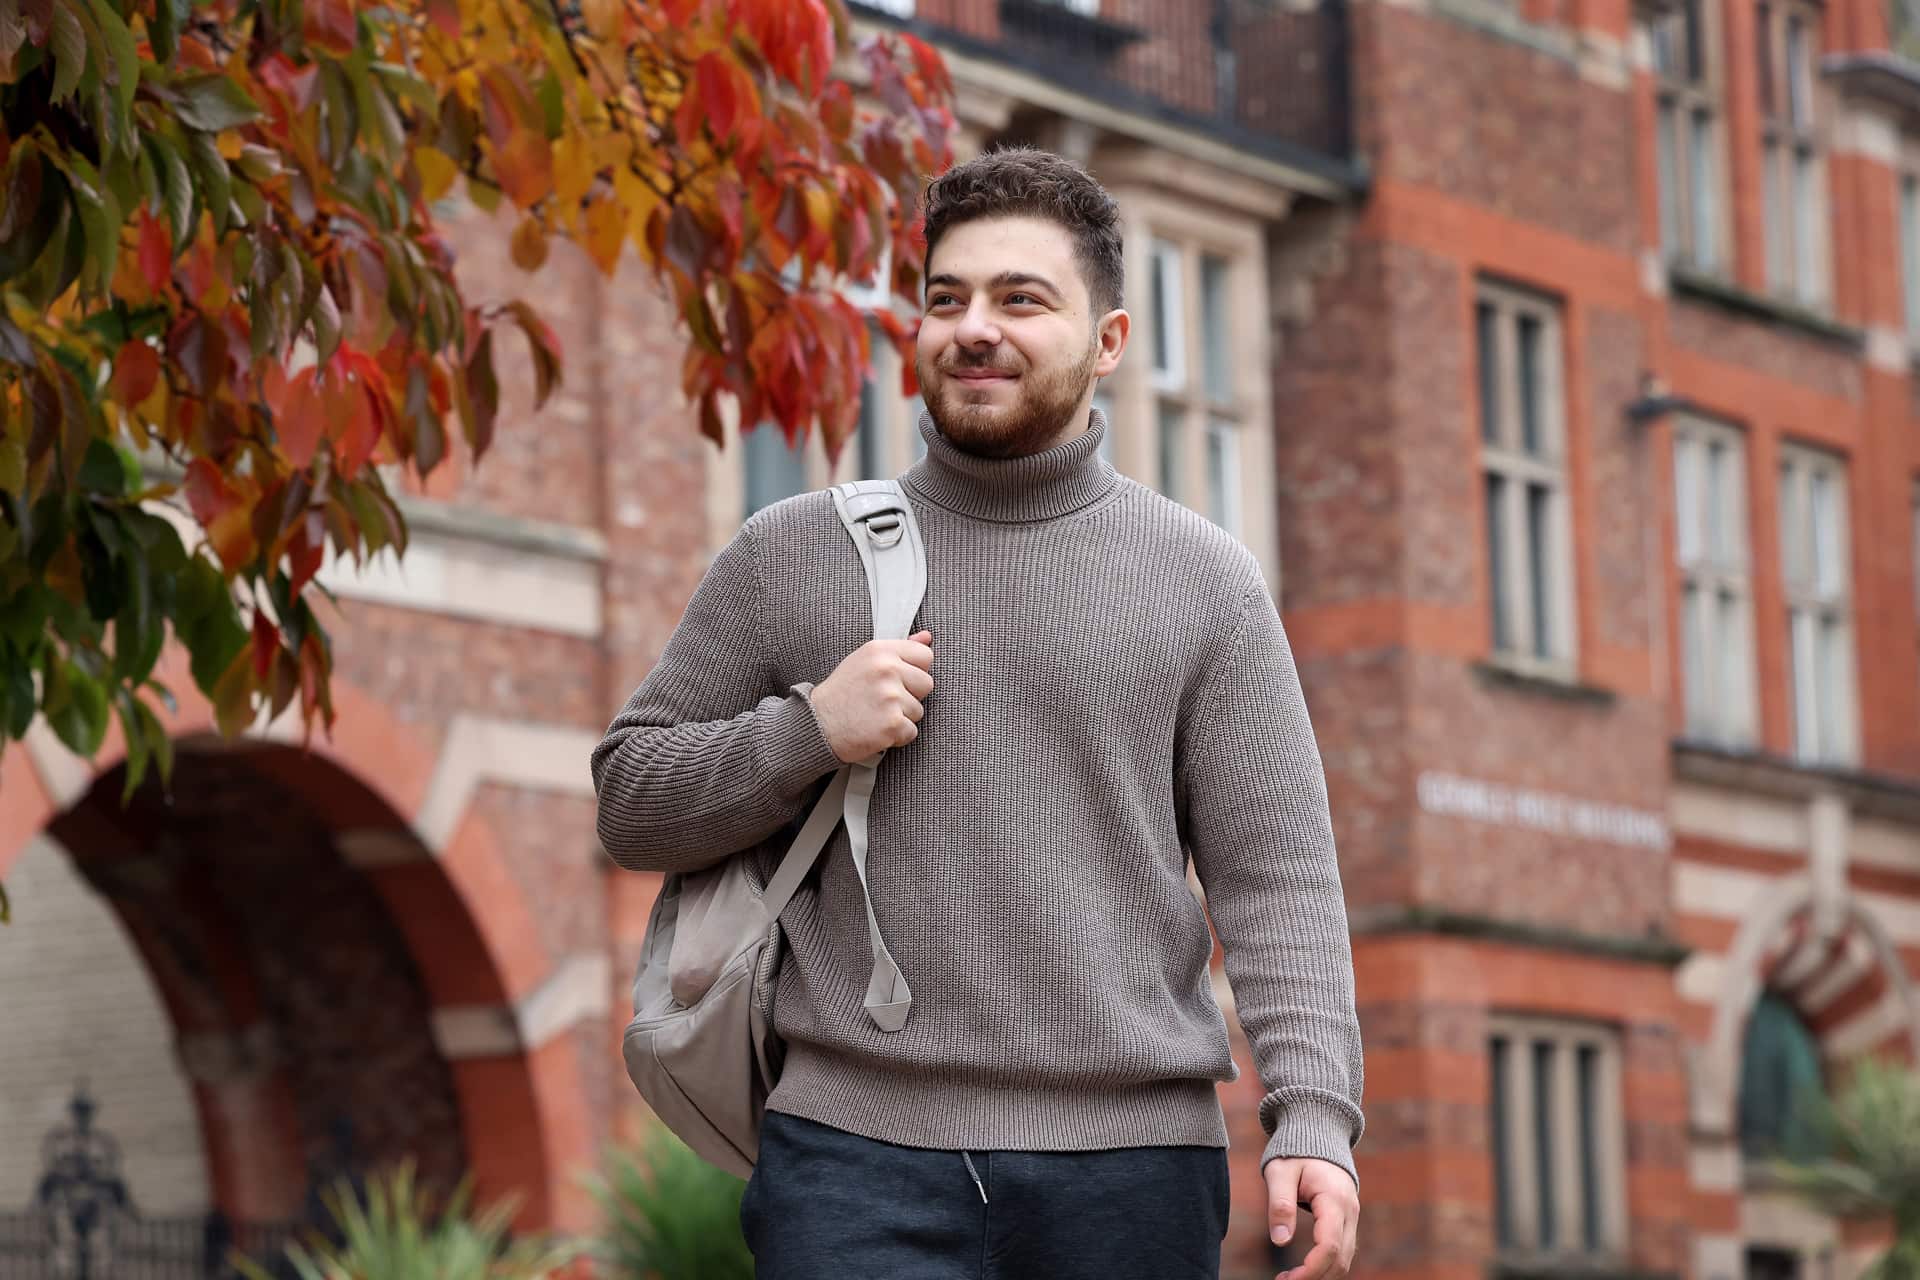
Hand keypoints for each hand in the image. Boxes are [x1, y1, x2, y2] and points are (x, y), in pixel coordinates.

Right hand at [809, 630, 933, 762]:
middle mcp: (886, 670)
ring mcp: (890, 697)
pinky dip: (896, 736)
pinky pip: (911, 732)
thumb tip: (927, 637)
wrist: (817, 724)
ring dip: (901, 718)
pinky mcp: (892, 723)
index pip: (925, 655)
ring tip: (875, 715)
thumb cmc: (841, 693)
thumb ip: (899, 648)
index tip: (897, 680)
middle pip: (927, 684)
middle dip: (910, 696)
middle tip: (882, 701)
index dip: (914, 671)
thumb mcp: (864, 661)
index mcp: (880, 651)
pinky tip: (876, 729)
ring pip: (918, 711)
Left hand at [1264, 1157, 1357, 1279]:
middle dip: (1314, 1276)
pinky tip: (1304, 1269)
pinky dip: (1326, 1265)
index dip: (1310, 1269)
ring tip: (1290, 1278)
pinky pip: (1343, 1250)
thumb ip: (1280, 1205)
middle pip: (1340, 1258)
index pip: (1329, 1245)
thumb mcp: (1280, 1172)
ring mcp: (1352, 1216)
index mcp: (1334, 1198)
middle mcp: (1350, 1211)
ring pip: (1345, 1258)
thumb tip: (1280, 1241)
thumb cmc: (1296, 1151)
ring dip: (1321, 1274)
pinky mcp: (1347, 1220)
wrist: (1318, 1134)